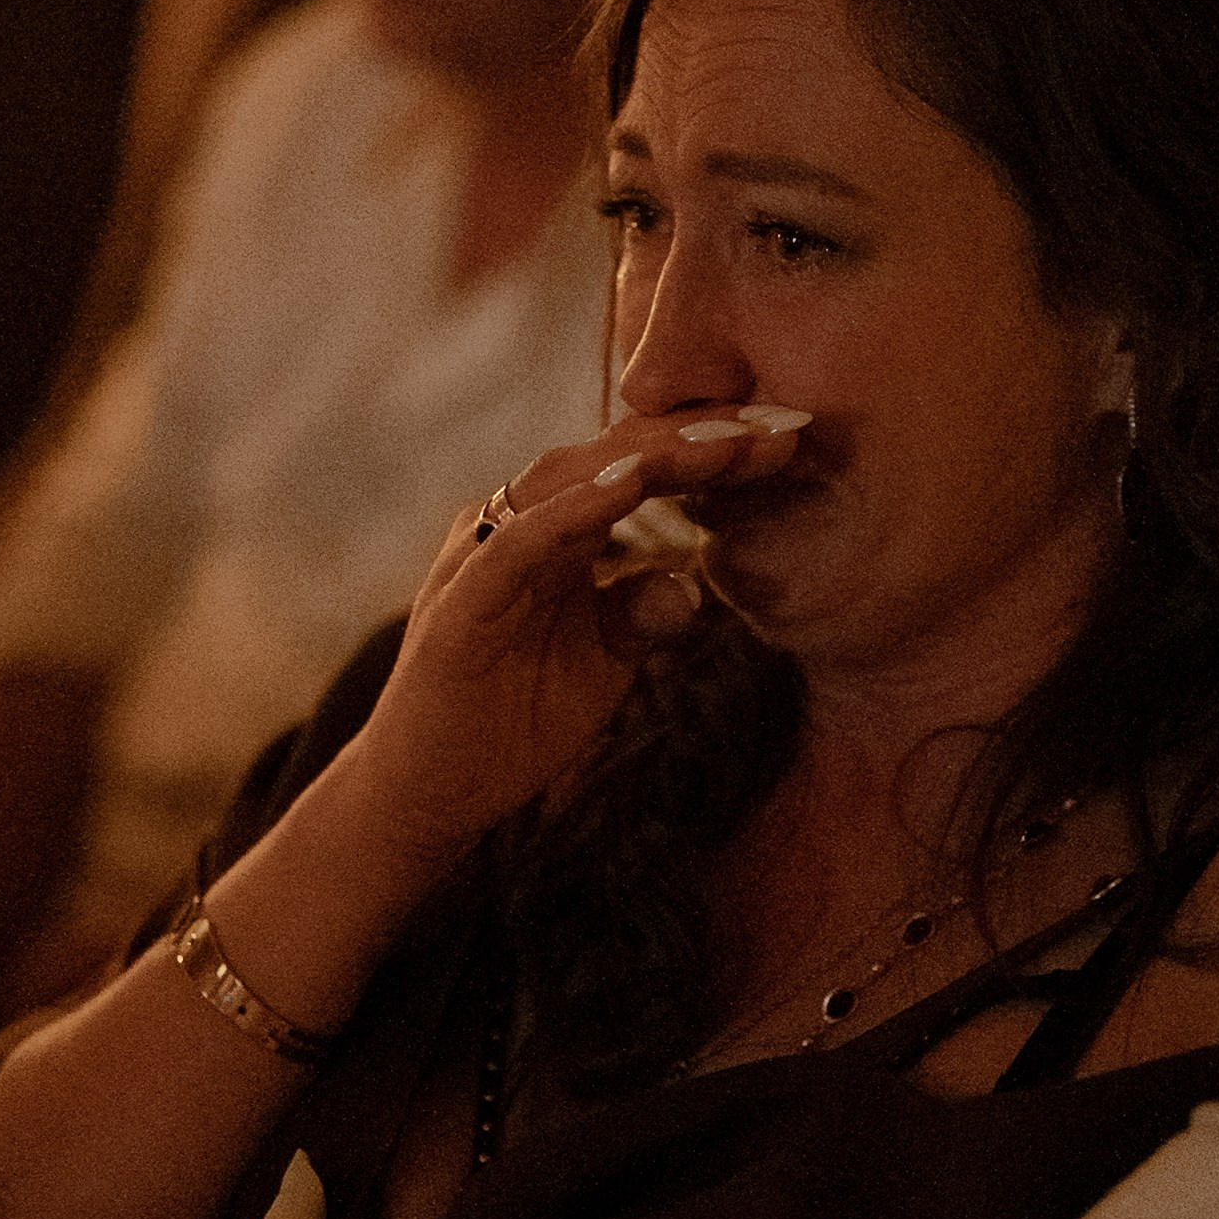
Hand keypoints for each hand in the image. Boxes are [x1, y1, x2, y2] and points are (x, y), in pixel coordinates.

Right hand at [349, 407, 807, 866]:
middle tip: (781, 425)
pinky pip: (521, 541)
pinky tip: (630, 484)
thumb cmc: (510, 723)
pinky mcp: (463, 599)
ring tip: (721, 442)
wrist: (430, 793)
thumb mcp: (602, 664)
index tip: (789, 440)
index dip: (712, 451)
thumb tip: (691, 583)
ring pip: (568, 480)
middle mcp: (515, 526)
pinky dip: (576, 510)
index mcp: (553, 534)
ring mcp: (483, 554)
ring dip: (649, 455)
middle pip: (612, 457)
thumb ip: (641, 614)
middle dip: (698, 437)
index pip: (639, 470)